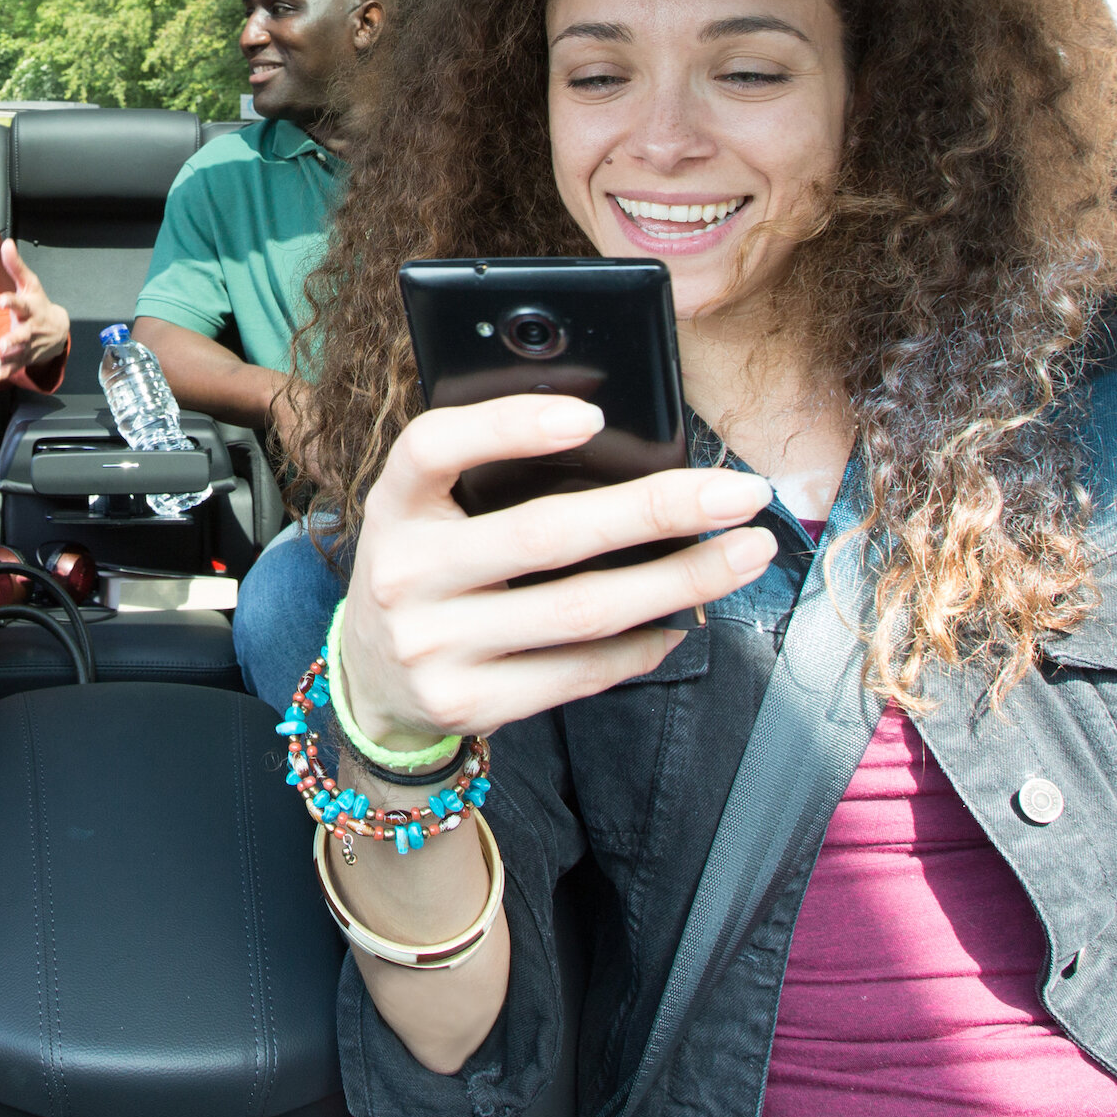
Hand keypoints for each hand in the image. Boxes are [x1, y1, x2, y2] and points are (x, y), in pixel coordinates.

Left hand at [0, 241, 69, 390]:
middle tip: (4, 343)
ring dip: (5, 360)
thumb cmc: (39, 305)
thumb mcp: (30, 285)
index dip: (12, 302)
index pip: (22, 305)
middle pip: (23, 337)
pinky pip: (6, 372)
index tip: (3, 301)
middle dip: (14, 341)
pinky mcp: (20, 361)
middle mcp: (30, 331)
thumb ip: (16, 266)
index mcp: (31, 310)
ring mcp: (26, 349)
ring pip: (16, 357)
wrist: (59, 332)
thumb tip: (5, 242)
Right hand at [336, 395, 777, 750]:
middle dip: (655, 509)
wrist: (372, 681)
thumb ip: (489, 477)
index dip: (508, 425)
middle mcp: (404, 572)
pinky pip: (578, 672)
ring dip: (680, 581)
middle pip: (543, 534)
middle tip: (738, 494)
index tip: (592, 414)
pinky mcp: (468, 702)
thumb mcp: (429, 513)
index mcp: (394, 505)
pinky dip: (643, 645)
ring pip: (581, 609)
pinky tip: (683, 620)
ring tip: (744, 555)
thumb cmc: (428, 572)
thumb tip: (622, 447)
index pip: (435, 446)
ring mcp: (433, 644)